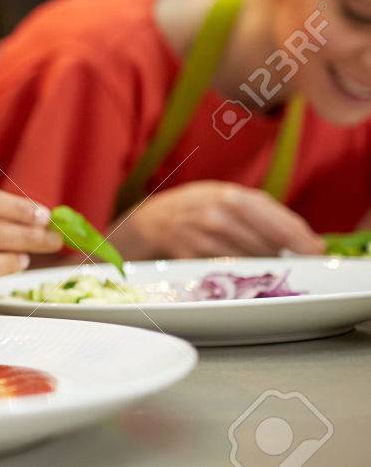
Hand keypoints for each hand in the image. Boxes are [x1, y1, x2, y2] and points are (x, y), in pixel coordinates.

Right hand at [110, 181, 324, 258]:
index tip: (316, 250)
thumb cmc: (195, 208)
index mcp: (229, 195)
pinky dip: (240, 273)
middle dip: (283, 254)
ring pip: (250, 259)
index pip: (274, 219)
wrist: (151, 222)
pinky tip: (242, 270)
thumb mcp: (225, 196)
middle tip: (294, 261)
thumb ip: (262, 211)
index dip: (299, 237)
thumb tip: (306, 239)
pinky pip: (227, 270)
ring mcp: (202, 237)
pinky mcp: (192, 258)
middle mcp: (216, 215)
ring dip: (263, 265)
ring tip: (265, 264)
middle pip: (266, 243)